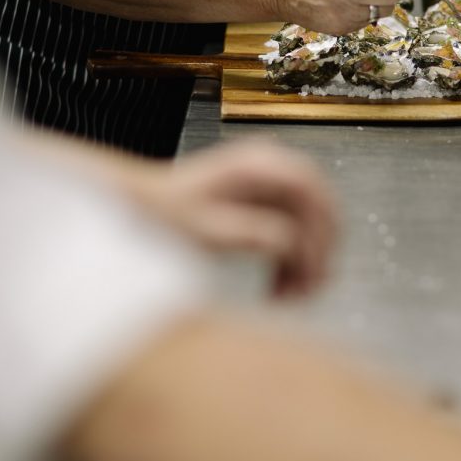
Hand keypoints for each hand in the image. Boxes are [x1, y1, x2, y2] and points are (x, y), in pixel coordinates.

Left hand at [130, 140, 337, 297]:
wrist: (141, 209)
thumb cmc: (167, 214)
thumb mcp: (208, 229)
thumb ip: (254, 232)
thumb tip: (294, 245)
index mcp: (258, 164)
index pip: (310, 190)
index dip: (318, 230)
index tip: (310, 268)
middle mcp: (270, 166)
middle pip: (319, 207)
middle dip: (318, 251)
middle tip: (310, 288)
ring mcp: (270, 184)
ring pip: (310, 223)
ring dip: (307, 261)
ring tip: (291, 296)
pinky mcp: (265, 203)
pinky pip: (295, 231)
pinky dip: (292, 261)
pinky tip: (279, 288)